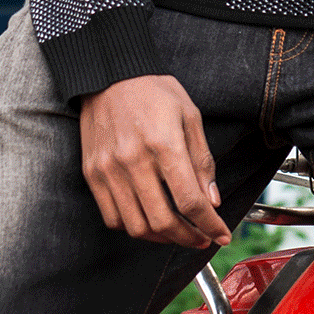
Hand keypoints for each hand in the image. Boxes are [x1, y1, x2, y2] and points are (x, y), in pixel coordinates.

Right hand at [79, 74, 231, 247]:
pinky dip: (133, 227)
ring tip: (178, 233)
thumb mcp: (190, 116)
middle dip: (188, 238)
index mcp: (163, 145)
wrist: (109, 74)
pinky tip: (149, 221)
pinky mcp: (92, 174)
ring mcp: (108, 170)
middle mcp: (133, 161)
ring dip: (162, 238)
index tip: (221, 234)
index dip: (210, 225)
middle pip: (163, 221)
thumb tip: (211, 200)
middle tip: (201, 238)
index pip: (189, 201)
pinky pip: (112, 217)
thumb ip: (202, 160)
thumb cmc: (154, 91)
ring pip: (136, 226)